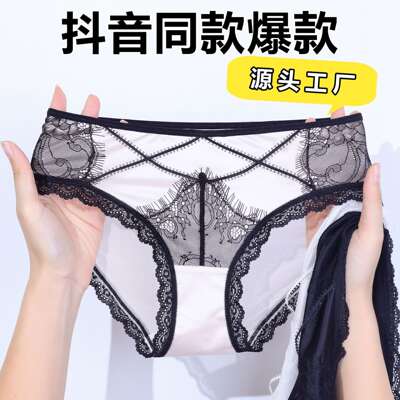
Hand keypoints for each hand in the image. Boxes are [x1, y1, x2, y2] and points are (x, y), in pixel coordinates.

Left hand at [1, 86, 104, 292]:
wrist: (64, 273)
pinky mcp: (98, 207)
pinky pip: (107, 184)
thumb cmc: (42, 245)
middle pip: (76, 148)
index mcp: (45, 182)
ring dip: (102, 143)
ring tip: (112, 124)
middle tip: (94, 102)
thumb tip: (8, 145)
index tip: (61, 95)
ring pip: (94, 163)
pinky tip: (121, 156)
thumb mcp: (29, 209)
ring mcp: (83, 196)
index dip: (56, 118)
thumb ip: (23, 177)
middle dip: (84, 124)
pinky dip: (115, 170)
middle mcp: (64, 185)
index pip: (51, 143)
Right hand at [305, 108, 382, 296]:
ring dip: (316, 158)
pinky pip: (308, 199)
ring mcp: (327, 210)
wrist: (342, 288)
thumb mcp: (372, 230)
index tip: (347, 120)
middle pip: (337, 167)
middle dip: (332, 143)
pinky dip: (304, 182)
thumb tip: (374, 166)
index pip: (357, 167)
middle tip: (325, 118)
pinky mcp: (312, 220)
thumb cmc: (362, 262)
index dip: (352, 144)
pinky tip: (301, 165)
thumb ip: (371, 199)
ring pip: (321, 179)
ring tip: (311, 134)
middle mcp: (346, 202)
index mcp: (363, 202)